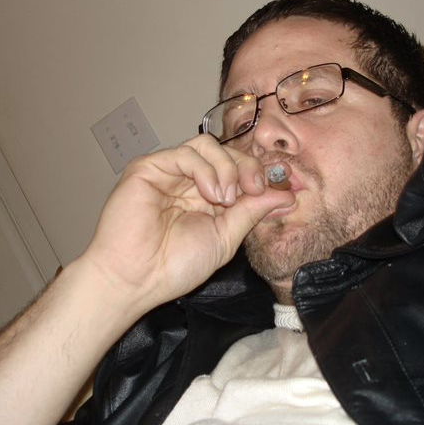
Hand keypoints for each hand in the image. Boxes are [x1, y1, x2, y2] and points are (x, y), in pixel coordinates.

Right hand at [82, 134, 293, 309]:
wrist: (136, 279)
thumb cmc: (174, 266)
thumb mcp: (226, 237)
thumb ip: (252, 211)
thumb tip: (286, 194)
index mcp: (205, 197)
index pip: (237, 169)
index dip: (259, 173)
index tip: (279, 187)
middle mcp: (187, 181)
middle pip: (225, 152)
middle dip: (247, 167)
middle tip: (255, 189)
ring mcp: (167, 173)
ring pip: (206, 145)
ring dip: (226, 168)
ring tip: (226, 199)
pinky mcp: (148, 168)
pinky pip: (185, 153)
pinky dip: (205, 169)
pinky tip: (210, 194)